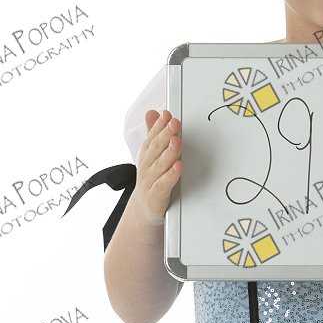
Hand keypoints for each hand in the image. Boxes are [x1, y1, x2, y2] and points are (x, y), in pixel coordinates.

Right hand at [133, 109, 182, 226]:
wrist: (144, 210)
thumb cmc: (152, 179)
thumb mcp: (151, 154)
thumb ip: (154, 133)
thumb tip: (152, 112)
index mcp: (146, 155)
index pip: (152, 137)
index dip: (158, 125)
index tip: (166, 114)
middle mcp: (147, 166)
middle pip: (156, 148)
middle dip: (165, 134)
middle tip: (174, 123)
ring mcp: (150, 181)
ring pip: (160, 165)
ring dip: (169, 152)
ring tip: (177, 141)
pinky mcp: (156, 196)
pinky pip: (164, 184)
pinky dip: (171, 175)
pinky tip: (178, 166)